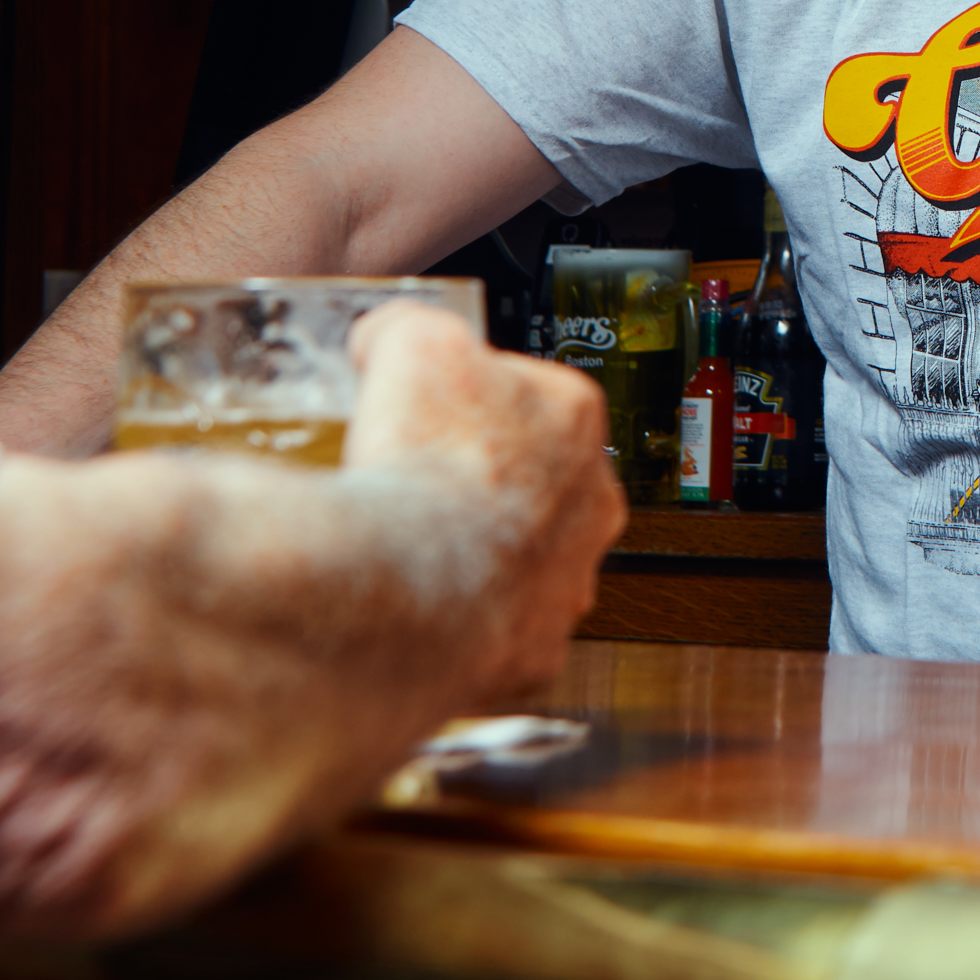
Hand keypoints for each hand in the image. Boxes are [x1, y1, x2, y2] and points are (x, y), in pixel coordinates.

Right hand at [344, 302, 625, 708]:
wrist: (400, 583)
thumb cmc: (420, 458)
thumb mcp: (406, 341)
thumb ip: (404, 327)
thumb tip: (385, 335)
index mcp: (575, 416)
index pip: (533, 395)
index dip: (475, 401)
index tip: (434, 414)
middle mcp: (594, 502)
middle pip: (540, 480)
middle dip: (488, 482)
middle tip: (422, 484)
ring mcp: (570, 583)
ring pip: (529, 562)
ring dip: (482, 556)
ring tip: (415, 552)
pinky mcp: (538, 652)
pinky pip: (502, 633)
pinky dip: (464, 625)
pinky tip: (419, 611)